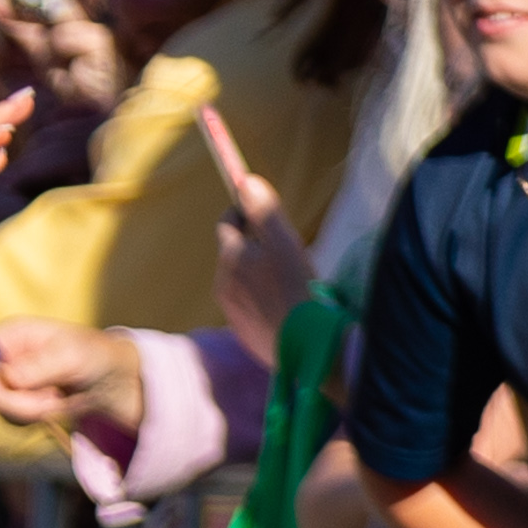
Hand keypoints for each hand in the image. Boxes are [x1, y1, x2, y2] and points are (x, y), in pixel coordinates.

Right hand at [0, 318, 138, 434]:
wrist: (112, 380)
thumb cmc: (94, 355)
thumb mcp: (72, 356)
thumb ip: (39, 366)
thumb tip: (8, 377)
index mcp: (11, 334)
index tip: (15, 388)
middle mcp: (4, 357)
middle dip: (19, 401)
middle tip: (50, 398)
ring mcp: (9, 381)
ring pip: (0, 408)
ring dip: (32, 410)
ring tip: (57, 398)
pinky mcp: (17, 400)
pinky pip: (13, 418)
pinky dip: (37, 417)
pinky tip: (55, 405)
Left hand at [198, 105, 318, 354]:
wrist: (305, 346)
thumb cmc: (296, 288)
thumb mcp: (284, 242)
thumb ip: (264, 211)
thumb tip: (245, 181)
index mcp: (230, 258)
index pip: (227, 224)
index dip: (242, 213)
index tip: (259, 212)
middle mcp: (223, 284)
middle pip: (234, 253)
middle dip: (253, 245)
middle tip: (284, 247)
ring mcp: (231, 311)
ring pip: (243, 281)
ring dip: (259, 274)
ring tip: (290, 279)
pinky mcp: (244, 332)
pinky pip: (251, 306)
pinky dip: (264, 299)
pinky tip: (287, 304)